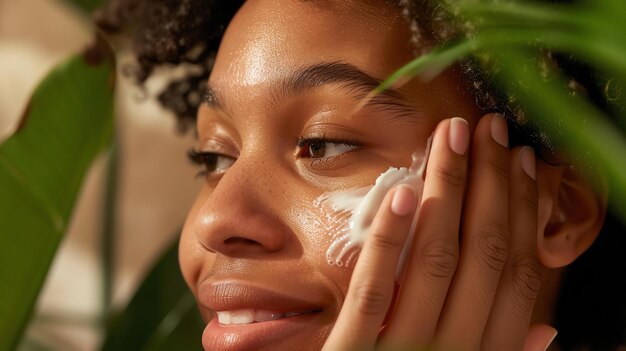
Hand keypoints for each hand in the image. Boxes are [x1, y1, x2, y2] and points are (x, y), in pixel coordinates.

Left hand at [322, 114, 557, 350]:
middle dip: (489, 185)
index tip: (521, 162)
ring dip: (448, 195)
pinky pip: (375, 295)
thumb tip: (548, 330)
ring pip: (435, 263)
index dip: (522, 212)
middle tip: (489, 129)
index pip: (515, 272)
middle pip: (483, 255)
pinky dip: (391, 243)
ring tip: (453, 139)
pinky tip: (405, 194)